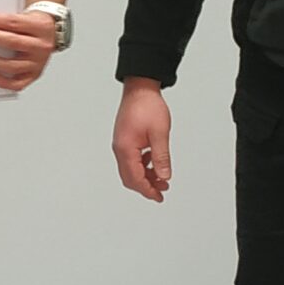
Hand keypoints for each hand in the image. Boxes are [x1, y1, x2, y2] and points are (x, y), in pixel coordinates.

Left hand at [0, 9, 58, 91]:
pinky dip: (1, 81)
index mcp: (40, 26)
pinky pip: (17, 83)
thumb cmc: (34, 24)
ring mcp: (38, 63)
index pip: (12, 22)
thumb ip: (5, 19)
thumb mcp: (25, 14)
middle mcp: (40, 46)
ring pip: (12, 65)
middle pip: (11, 41)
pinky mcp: (34, 75)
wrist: (51, 34)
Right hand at [112, 80, 172, 201]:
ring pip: (130, 169)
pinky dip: (143, 165)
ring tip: (161, 177)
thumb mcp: (159, 134)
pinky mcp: (124, 139)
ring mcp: (121, 144)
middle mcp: (120, 148)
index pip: (135, 178)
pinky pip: (131, 159)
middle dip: (145, 186)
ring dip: (145, 176)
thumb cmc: (147, 106)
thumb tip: (164, 176)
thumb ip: (161, 158)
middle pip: (130, 177)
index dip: (147, 190)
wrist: (140, 88)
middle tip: (161, 191)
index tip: (158, 196)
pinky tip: (153, 162)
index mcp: (126, 149)